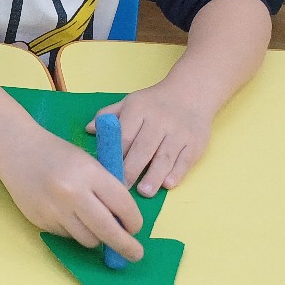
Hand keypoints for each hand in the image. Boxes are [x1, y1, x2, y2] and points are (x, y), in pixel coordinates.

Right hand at [0, 127, 144, 261]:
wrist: (17, 149)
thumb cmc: (59, 154)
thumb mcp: (89, 163)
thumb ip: (107, 190)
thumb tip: (125, 224)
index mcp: (90, 173)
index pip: (123, 207)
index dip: (135, 222)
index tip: (136, 228)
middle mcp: (72, 193)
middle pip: (108, 231)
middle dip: (126, 246)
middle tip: (135, 254)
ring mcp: (54, 210)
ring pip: (88, 239)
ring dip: (97, 237)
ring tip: (92, 224)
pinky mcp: (41, 221)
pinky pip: (67, 236)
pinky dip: (74, 230)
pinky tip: (66, 213)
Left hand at [87, 83, 214, 196]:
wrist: (190, 92)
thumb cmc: (153, 103)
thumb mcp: (129, 102)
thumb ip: (109, 116)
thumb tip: (89, 129)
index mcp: (139, 110)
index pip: (124, 135)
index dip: (115, 156)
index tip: (106, 173)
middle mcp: (159, 120)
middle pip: (143, 149)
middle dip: (131, 170)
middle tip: (122, 188)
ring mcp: (179, 132)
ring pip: (165, 157)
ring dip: (154, 176)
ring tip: (144, 192)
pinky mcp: (195, 142)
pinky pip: (185, 160)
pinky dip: (176, 173)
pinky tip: (167, 184)